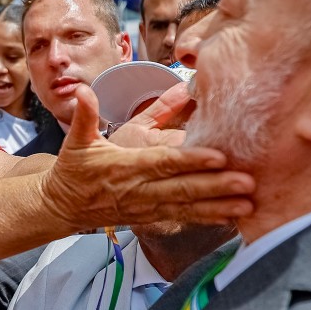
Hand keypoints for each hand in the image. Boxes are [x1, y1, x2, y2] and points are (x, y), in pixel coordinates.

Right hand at [40, 85, 254, 227]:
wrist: (62, 207)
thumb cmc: (74, 170)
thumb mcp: (77, 141)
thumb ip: (85, 115)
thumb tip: (83, 90)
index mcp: (125, 166)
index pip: (163, 163)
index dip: (191, 161)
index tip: (218, 156)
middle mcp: (139, 190)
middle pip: (183, 188)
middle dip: (216, 187)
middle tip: (247, 182)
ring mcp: (147, 207)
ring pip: (188, 208)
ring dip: (219, 207)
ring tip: (248, 205)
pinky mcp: (151, 218)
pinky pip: (183, 219)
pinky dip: (208, 219)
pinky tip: (232, 218)